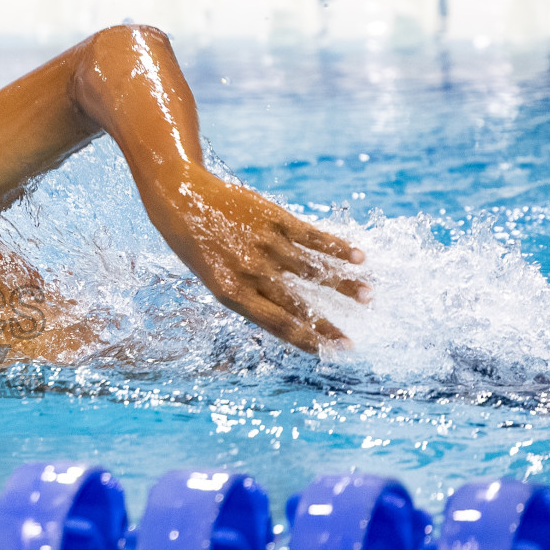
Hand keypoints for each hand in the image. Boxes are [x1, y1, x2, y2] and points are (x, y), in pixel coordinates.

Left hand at [148, 164, 369, 351]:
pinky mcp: (274, 220)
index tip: (332, 351)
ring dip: (344, 284)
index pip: (278, 324)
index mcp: (232, 293)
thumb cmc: (197, 244)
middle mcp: (251, 272)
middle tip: (351, 340)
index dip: (307, 339)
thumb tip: (289, 313)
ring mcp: (265, 245)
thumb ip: (249, 295)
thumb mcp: (215, 278)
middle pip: (299, 304)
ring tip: (369, 296)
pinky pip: (312, 237)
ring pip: (313, 270)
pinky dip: (337, 248)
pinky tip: (359, 257)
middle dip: (328, 325)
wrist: (181, 199)